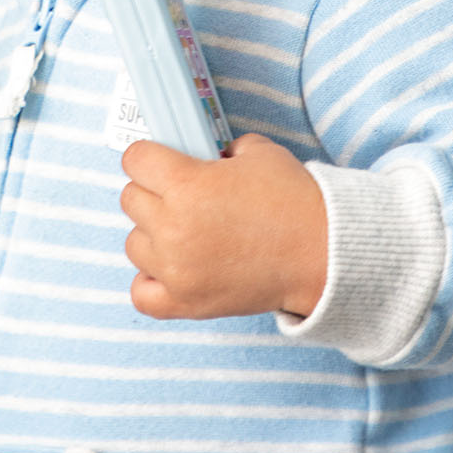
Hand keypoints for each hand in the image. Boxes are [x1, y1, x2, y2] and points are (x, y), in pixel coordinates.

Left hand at [120, 133, 327, 322]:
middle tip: (183, 195)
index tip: (161, 161)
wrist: (322, 253)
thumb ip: (221, 150)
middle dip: (153, 191)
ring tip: (186, 232)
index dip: (149, 156)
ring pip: (133, 243)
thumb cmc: (293, 200)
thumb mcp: (257, 152)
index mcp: (187, 184)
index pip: (135, 159)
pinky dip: (151, 280)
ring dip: (153, 234)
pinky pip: (141, 293)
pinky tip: (172, 267)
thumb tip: (206, 159)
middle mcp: (173, 227)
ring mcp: (176, 269)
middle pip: (130, 199)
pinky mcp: (186, 302)